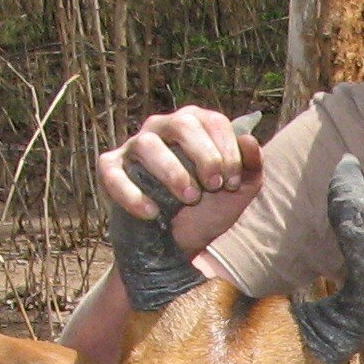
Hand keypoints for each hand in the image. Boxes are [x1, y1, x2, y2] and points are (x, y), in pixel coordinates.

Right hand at [98, 107, 263, 256]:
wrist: (180, 243)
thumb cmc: (208, 209)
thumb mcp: (238, 192)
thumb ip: (251, 167)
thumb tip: (250, 140)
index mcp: (195, 125)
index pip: (212, 120)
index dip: (227, 151)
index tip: (231, 183)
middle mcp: (162, 128)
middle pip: (181, 124)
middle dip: (203, 156)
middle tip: (212, 186)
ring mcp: (134, 147)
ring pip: (147, 144)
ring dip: (172, 173)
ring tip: (189, 198)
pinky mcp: (111, 169)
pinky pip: (113, 174)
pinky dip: (131, 194)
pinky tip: (151, 212)